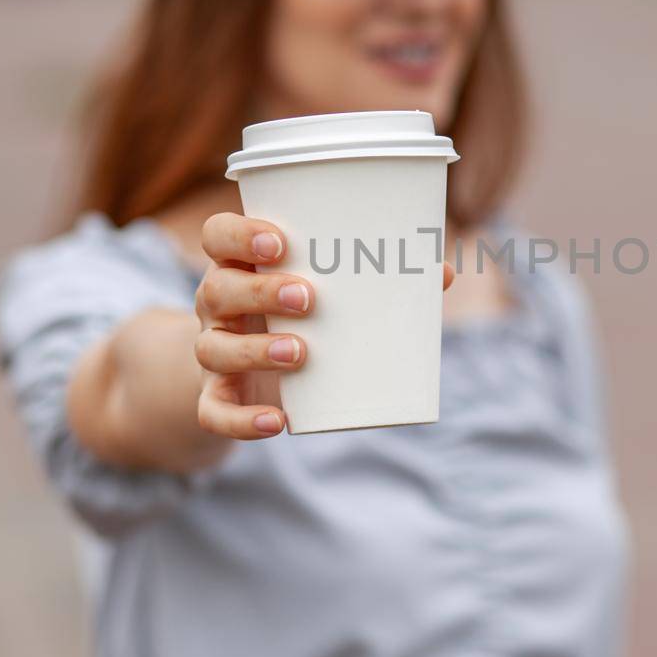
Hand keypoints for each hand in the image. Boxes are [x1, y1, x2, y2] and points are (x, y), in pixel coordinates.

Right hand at [192, 212, 451, 438]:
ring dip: (255, 350)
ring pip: (213, 349)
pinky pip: (214, 412)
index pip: (218, 235)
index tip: (279, 243)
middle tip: (307, 298)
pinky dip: (242, 420)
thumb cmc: (300, 319)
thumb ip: (380, 281)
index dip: (239, 234)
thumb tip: (443, 273)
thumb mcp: (328, 295)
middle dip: (260, 292)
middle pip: (217, 288)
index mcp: (241, 266)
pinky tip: (277, 422)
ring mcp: (213, 352)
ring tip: (300, 353)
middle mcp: (218, 305)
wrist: (250, 379)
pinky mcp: (216, 398)